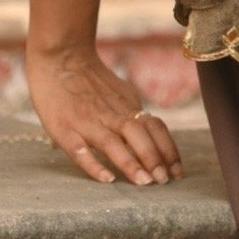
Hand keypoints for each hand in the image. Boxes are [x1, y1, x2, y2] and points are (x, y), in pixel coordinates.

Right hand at [26, 43, 183, 184]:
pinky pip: (80, 150)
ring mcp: (87, 122)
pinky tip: (107, 179)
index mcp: (127, 106)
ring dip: (131, 163)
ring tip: (145, 182)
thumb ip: (133, 112)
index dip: (169, 150)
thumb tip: (152, 132)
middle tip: (165, 181)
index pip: (155, 128)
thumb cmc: (90, 79)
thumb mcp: (120, 92)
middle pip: (139, 136)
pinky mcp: (63, 129)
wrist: (60, 56)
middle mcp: (111, 115)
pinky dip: (94, 164)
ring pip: (114, 144)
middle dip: (155, 159)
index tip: (178, 172)